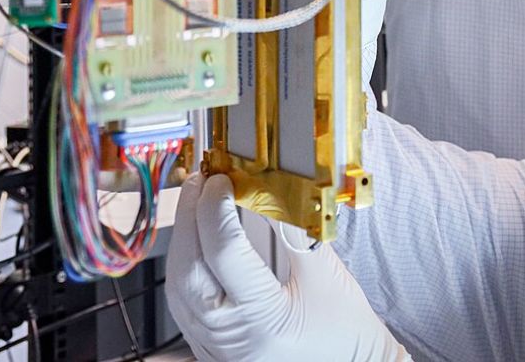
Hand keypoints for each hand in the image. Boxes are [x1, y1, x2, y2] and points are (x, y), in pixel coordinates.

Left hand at [167, 173, 409, 361]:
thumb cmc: (345, 330)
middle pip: (189, 269)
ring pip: (179, 288)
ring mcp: (217, 348)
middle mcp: (232, 338)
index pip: (224, 252)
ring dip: (183, 241)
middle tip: (200, 181)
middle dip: (190, 218)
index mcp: (264, 319)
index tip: (222, 180)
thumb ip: (299, 232)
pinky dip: (185, 268)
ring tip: (196, 204)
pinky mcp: (212, 349)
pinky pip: (183, 306)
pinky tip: (194, 245)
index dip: (216, 209)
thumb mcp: (327, 275)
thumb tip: (277, 191)